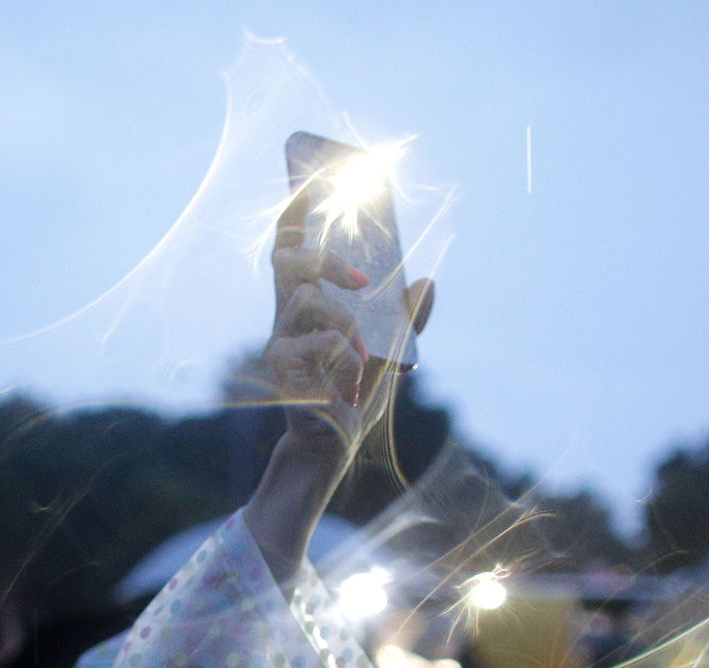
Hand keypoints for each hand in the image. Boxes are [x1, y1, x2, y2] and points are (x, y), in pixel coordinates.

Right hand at [246, 199, 435, 581]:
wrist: (331, 449)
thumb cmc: (352, 399)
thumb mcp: (391, 354)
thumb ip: (405, 319)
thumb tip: (430, 280)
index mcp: (307, 304)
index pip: (290, 246)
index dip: (296, 210)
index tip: (311, 177)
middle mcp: (286, 315)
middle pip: (286, 259)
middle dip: (324, 254)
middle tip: (364, 277)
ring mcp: (279, 339)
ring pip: (309, 300)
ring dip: (347, 322)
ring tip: (363, 354)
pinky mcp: (279, 367)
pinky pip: (317, 342)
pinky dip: (343, 359)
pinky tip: (349, 384)